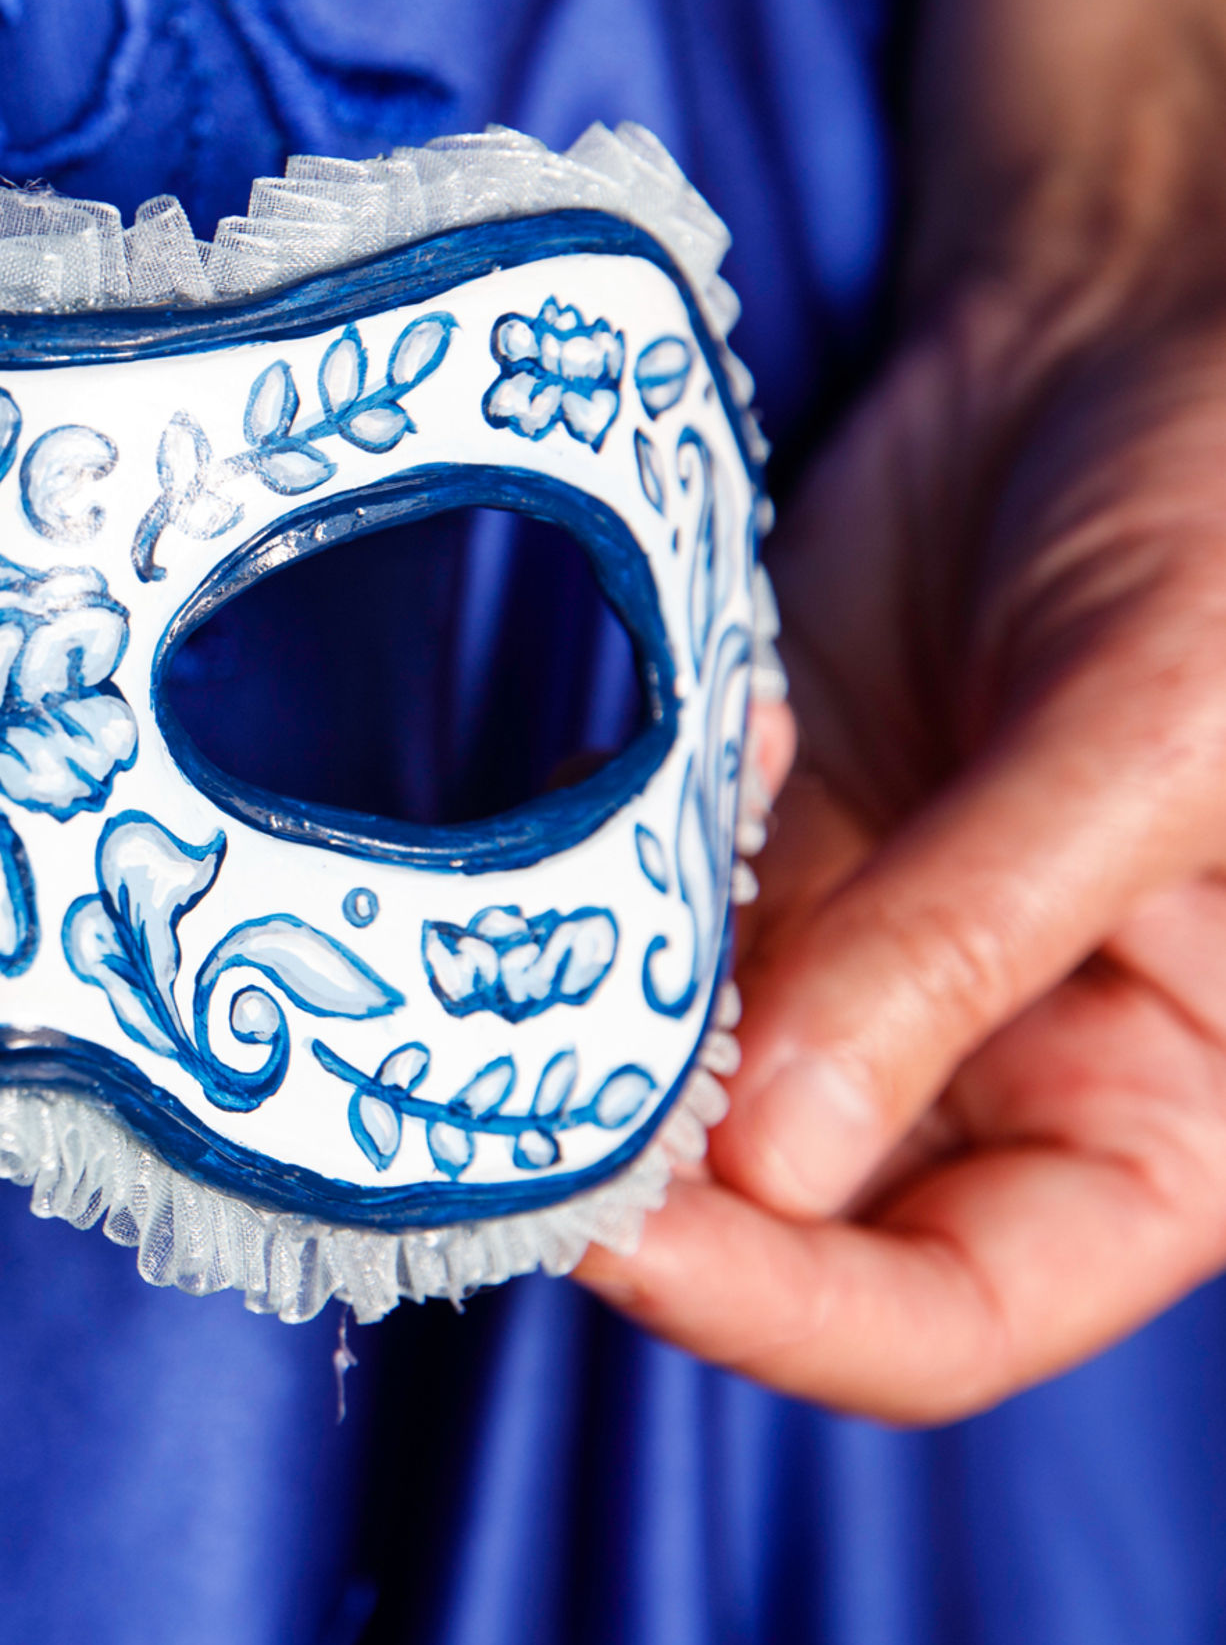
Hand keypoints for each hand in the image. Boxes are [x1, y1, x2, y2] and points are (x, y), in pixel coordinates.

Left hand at [577, 285, 1225, 1421]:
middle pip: (782, 1223)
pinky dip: (584, 886)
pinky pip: (637, 922)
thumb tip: (769, 1163)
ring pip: (678, 1082)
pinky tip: (582, 798)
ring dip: (585, 1034)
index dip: (784, 1312)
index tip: (621, 1241)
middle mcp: (993, 1074)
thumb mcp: (1153, 737)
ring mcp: (854, 963)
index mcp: (1163, 1119)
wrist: (1136, 332)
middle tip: (486, 1111)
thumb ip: (971, 945)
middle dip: (640, 1183)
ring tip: (506, 954)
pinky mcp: (756, 851)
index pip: (954, 1309)